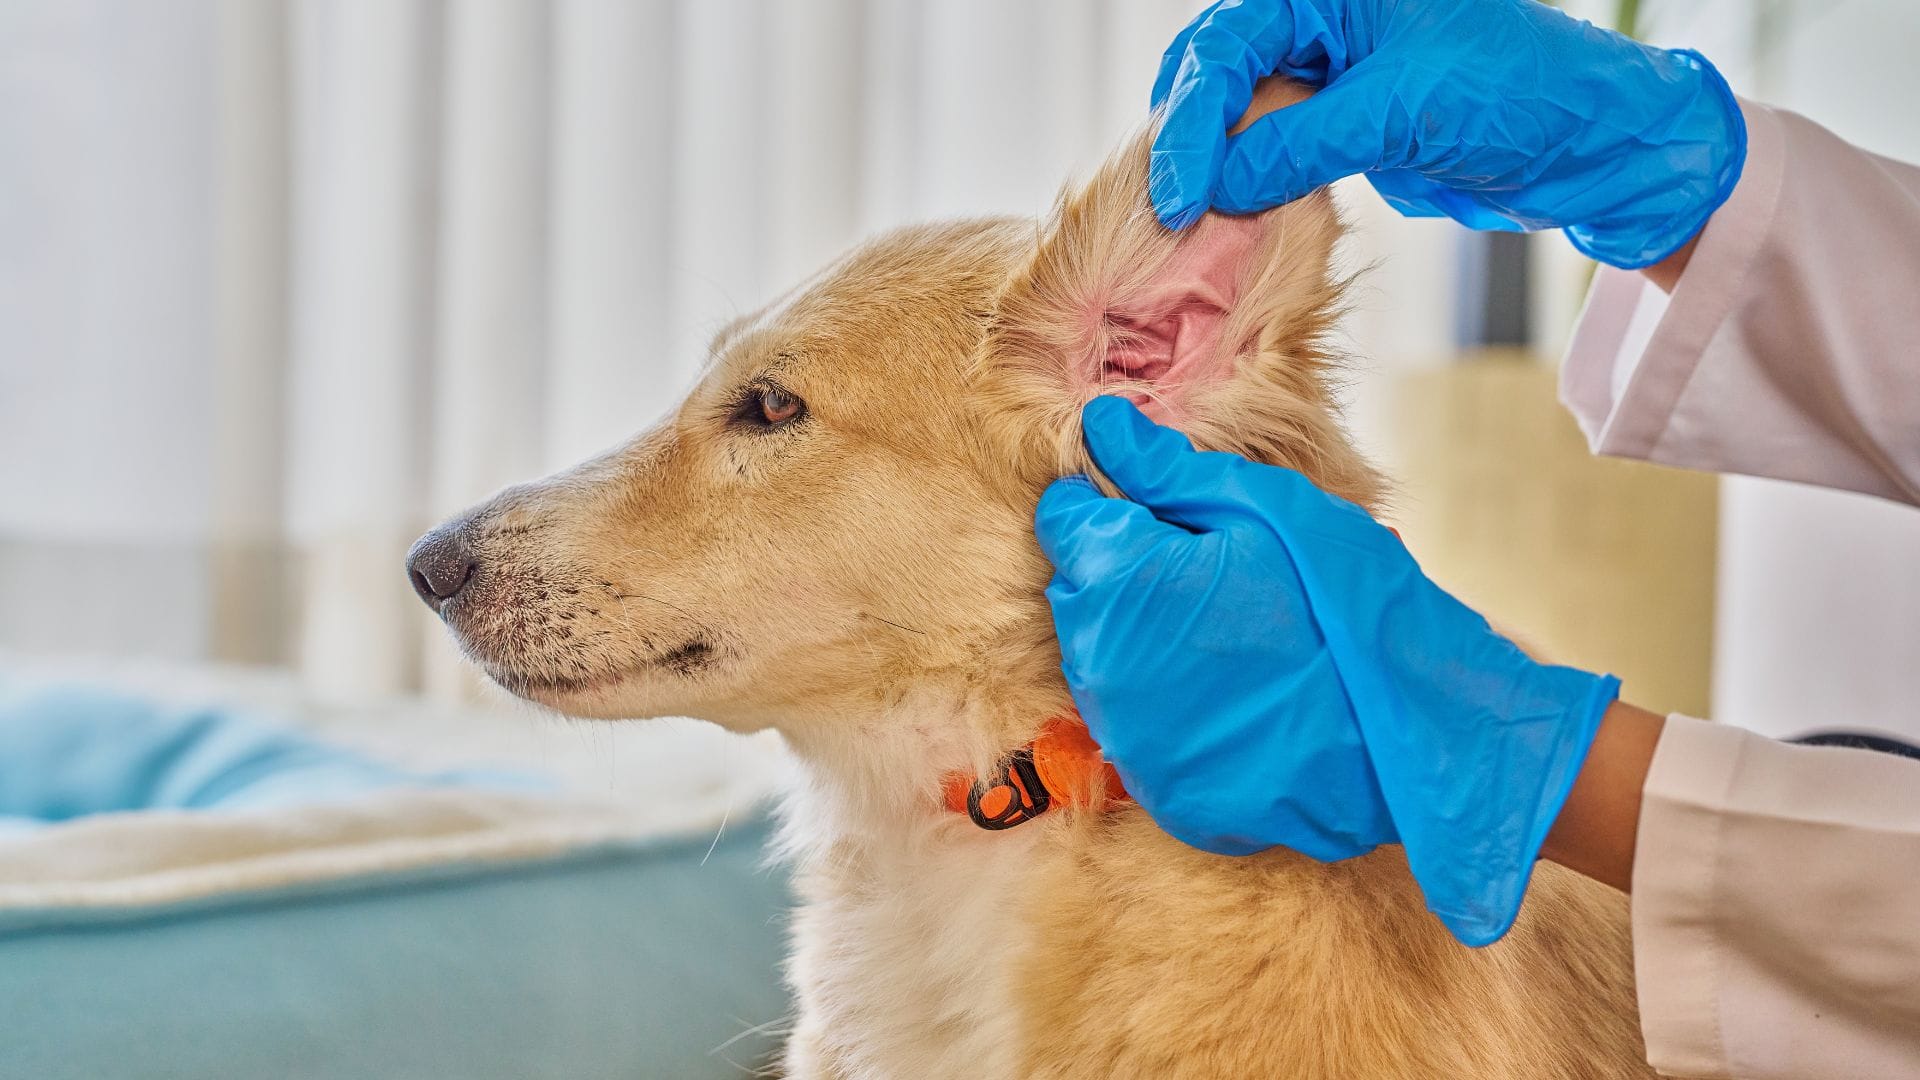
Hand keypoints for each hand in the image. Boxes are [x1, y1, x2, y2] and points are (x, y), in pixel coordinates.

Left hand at [1035, 397, 1619, 945]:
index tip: (1172, 509)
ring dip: (1141, 628)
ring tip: (1230, 628)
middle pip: (1077, 583)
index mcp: (1121, 574)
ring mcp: (1120, 726)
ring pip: (1100, 650)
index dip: (1116, 500)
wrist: (1407, 741)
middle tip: (1215, 566)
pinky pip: (1130, 716)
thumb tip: (1102, 425)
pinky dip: (1164, 693)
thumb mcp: (1269, 509)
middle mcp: (1098, 655)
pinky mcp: (1150, 778)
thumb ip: (1169, 469)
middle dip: (1124, 564)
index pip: (1065, 515)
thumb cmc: (1344, 607)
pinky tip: (1229, 686)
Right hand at [1149, 0, 1746, 268]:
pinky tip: (1233, 217)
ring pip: (1237, 111)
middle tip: (1169, 211)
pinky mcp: (1343, 119)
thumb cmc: (1515, 94)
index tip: (1177, 193)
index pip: (1227, 45)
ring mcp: (1331, 70)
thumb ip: (1298, 143)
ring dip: (1212, 165)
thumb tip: (1212, 186)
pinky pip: (1271, 145)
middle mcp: (1323, 18)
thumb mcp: (1400, 113)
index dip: (1192, 120)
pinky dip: (1247, 181)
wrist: (1591, 140)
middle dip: (1188, 138)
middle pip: (1216, 72)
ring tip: (1190, 221)